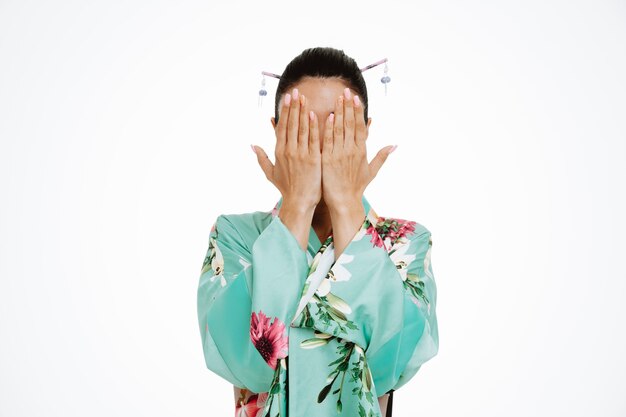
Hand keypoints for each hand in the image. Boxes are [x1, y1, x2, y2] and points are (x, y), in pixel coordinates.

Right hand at [253, 87, 321, 210]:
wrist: (299, 202)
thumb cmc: (286, 188)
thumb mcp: (270, 173)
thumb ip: (261, 158)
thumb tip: (252, 145)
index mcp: (279, 152)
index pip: (281, 127)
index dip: (284, 112)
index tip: (287, 98)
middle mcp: (289, 151)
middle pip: (291, 124)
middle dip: (293, 107)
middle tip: (295, 91)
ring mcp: (301, 154)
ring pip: (301, 129)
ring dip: (303, 112)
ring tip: (304, 98)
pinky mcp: (313, 159)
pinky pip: (313, 139)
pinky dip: (314, 126)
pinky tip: (316, 114)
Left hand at [321, 87, 394, 208]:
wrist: (344, 201)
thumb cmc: (356, 187)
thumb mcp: (372, 171)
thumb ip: (382, 156)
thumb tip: (395, 145)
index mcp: (361, 151)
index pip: (360, 126)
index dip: (358, 111)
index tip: (356, 98)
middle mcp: (352, 150)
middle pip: (350, 124)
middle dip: (348, 106)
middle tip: (347, 91)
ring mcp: (340, 154)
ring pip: (340, 129)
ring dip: (339, 112)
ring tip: (338, 97)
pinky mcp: (328, 160)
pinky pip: (329, 141)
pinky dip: (329, 128)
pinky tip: (328, 116)